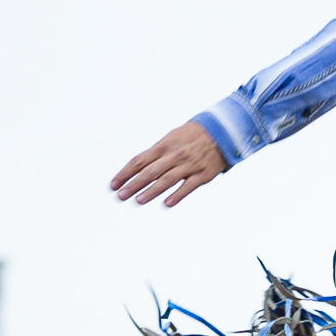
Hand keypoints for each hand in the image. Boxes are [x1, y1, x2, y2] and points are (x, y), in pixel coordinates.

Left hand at [111, 122, 226, 207]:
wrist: (221, 132)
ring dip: (151, 191)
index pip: (139, 161)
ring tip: (139, 200)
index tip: (114, 184)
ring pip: (166, 180)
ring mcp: (188, 165)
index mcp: (163, 146)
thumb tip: (140, 166)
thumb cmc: (193, 136)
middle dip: (134, 184)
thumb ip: (157, 153)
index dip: (125, 173)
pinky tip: (167, 203)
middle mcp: (173, 156)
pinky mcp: (203, 174)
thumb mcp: (171, 139)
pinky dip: (177, 195)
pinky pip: (188, 186)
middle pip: (149, 171)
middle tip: (121, 195)